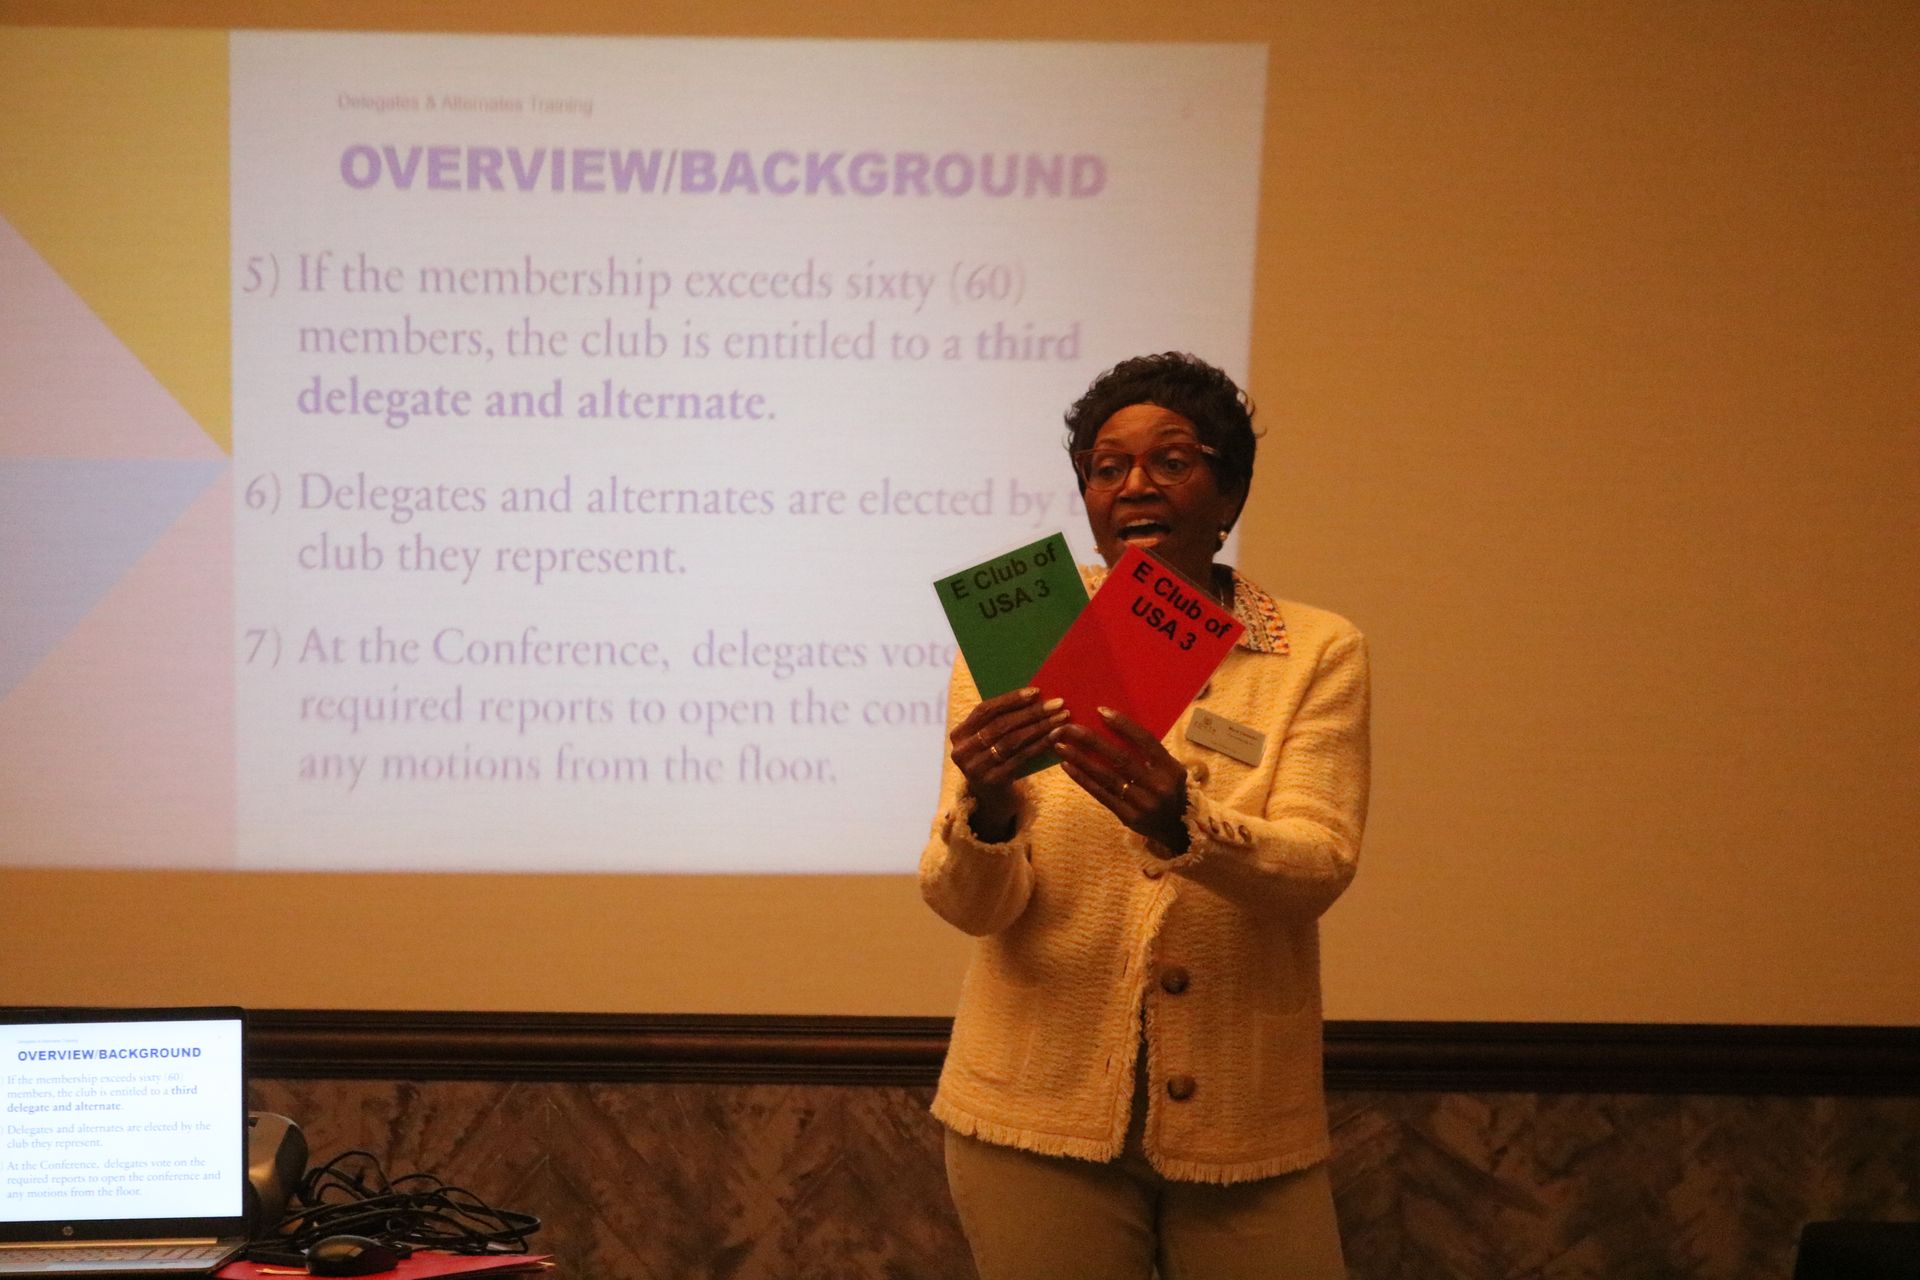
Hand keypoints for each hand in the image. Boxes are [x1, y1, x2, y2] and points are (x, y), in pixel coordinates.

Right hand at [950, 687, 1068, 837]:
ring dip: (1040, 728)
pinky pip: (1021, 758)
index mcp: (959, 734)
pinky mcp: (992, 781)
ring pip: (1012, 741)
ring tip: (1061, 718)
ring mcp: (976, 769)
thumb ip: (1001, 719)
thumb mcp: (988, 739)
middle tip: (1057, 703)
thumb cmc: (994, 757)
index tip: (1036, 692)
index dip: (1010, 699)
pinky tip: (1056, 737)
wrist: (991, 796)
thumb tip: (1035, 695)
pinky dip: (1040, 745)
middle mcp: (962, 752)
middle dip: (1032, 712)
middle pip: (1000, 725)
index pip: (984, 710)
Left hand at [1051, 707, 1189, 850]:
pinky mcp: (1128, 817)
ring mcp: (1142, 803)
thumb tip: (1115, 726)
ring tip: (1060, 745)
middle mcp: (1158, 785)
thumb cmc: (1169, 791)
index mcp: (1170, 768)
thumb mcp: (1170, 770)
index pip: (1146, 741)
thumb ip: (1150, 753)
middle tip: (1068, 727)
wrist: (1176, 829)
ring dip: (1080, 759)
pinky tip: (1067, 766)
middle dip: (1092, 740)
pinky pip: (1101, 794)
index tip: (1100, 711)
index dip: (1123, 725)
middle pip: (1121, 758)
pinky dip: (1083, 779)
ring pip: (1106, 776)